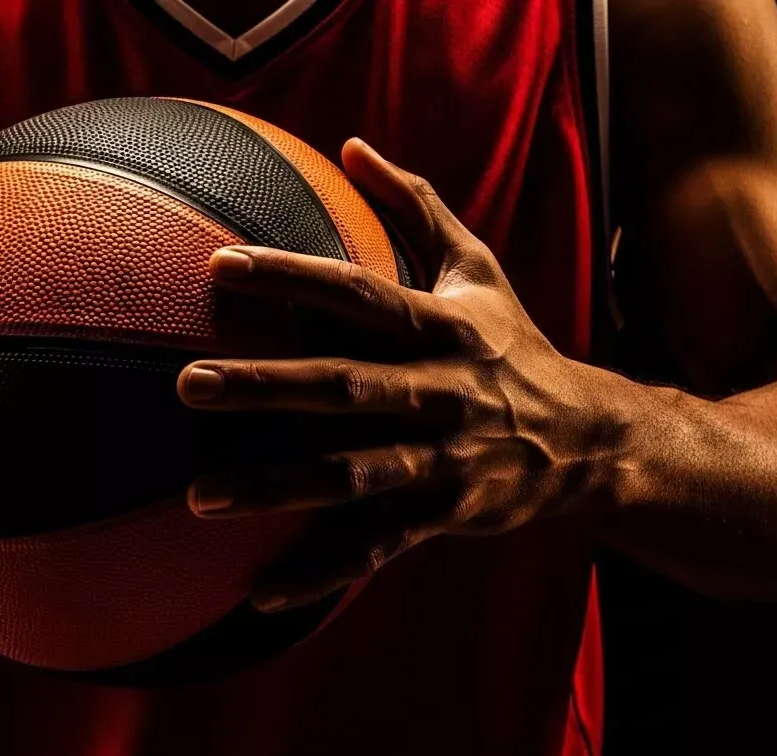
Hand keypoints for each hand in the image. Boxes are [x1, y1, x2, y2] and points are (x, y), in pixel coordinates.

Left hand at [177, 139, 620, 611]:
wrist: (590, 441)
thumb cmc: (513, 345)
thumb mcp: (478, 269)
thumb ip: (417, 206)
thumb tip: (353, 143)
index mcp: (440, 326)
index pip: (357, 293)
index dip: (292, 278)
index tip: (218, 265)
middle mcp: (440, 390)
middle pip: (343, 385)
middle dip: (265, 385)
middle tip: (186, 385)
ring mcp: (443, 458)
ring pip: (351, 474)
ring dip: (277, 487)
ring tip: (200, 497)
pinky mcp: (445, 514)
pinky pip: (376, 545)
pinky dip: (322, 569)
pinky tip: (260, 590)